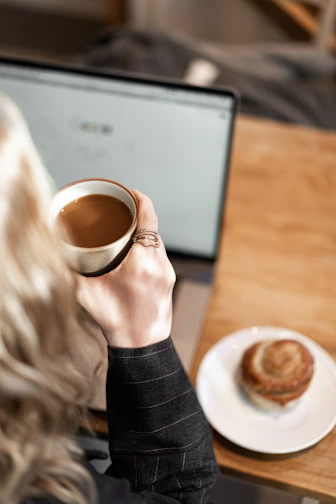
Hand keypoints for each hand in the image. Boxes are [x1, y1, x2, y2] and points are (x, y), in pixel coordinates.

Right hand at [76, 190, 175, 347]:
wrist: (141, 345)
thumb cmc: (116, 321)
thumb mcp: (86, 294)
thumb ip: (71, 272)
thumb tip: (59, 254)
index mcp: (141, 263)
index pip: (149, 220)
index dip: (142, 200)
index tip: (133, 192)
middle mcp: (159, 264)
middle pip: (153, 229)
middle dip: (140, 216)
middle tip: (123, 211)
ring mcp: (167, 272)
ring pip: (159, 242)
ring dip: (146, 233)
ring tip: (129, 232)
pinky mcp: (170, 279)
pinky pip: (161, 255)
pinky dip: (150, 248)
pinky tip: (138, 252)